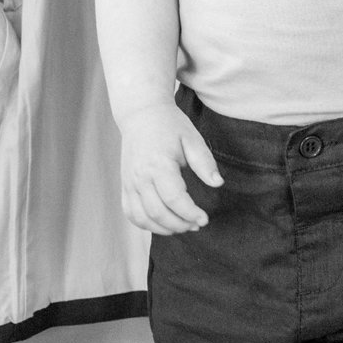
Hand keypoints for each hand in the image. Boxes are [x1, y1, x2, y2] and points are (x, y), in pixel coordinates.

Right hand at [120, 103, 223, 234]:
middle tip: (196, 224)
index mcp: (158, 164)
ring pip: (143, 217)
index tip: (204, 219)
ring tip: (182, 226)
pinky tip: (162, 223)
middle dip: (180, 224)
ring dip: (164, 228)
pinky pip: (131, 213)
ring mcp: (129, 182)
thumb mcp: (191, 138)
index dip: (190, 213)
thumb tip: (218, 183)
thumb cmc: (169, 125)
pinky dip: (145, 224)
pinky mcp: (125, 186)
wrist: (141, 114)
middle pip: (158, 212)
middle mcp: (140, 176)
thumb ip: (204, 162)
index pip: (174, 198)